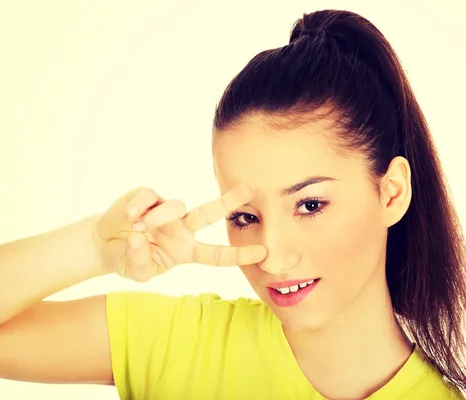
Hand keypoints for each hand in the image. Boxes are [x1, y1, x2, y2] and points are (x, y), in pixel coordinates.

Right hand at [92, 184, 266, 281]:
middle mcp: (182, 228)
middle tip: (248, 190)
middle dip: (228, 201)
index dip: (238, 254)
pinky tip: (130, 216)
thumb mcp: (137, 272)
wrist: (105, 244)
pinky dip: (140, 205)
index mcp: (187, 250)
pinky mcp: (147, 197)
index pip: (217, 254)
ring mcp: (166, 211)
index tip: (262, 253)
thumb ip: (140, 262)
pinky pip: (150, 196)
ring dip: (159, 217)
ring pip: (176, 206)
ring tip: (139, 227)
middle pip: (209, 214)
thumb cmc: (130, 259)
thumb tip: (140, 239)